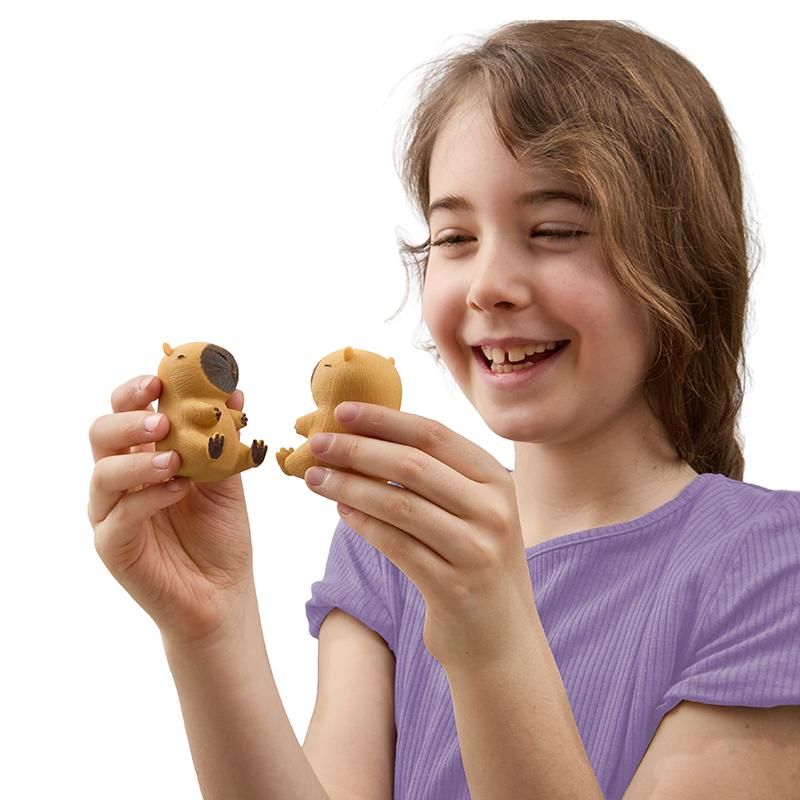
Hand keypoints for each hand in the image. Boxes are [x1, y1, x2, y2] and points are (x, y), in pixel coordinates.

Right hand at [88, 375, 256, 645]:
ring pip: (102, 474)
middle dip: (128, 420)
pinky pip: (118, 516)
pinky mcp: (113, 545)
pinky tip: (177, 490)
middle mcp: (121, 480)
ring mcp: (111, 512)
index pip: (125, 412)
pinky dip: (148, 497)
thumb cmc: (220, 531)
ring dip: (137, 460)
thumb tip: (234, 393)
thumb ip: (224, 439)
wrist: (224, 590)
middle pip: (101, 434)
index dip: (135, 392)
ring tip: (174, 460)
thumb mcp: (226, 478)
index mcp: (144, 455)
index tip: (159, 382)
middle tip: (160, 421)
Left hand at [304, 402, 538, 671]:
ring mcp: (477, 549)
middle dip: (359, 449)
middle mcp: (493, 509)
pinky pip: (396, 545)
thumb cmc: (474, 561)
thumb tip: (365, 436)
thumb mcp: (471, 510)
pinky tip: (340, 510)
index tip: (342, 410)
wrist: (502, 638)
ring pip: (399, 505)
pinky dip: (363, 524)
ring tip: (315, 478)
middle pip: (413, 466)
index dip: (384, 419)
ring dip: (350, 486)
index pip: (434, 435)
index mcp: (496, 479)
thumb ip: (434, 475)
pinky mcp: (454, 587)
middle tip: (318, 444)